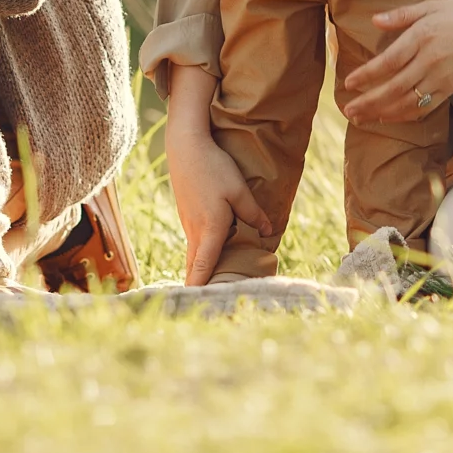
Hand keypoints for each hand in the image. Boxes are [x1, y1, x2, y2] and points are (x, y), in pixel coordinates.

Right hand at [162, 64, 273, 283]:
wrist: (186, 146)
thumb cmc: (213, 166)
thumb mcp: (239, 189)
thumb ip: (253, 213)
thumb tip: (267, 232)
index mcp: (210, 228)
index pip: (203, 266)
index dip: (200, 288)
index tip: (198, 306)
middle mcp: (196, 230)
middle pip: (194, 266)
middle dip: (198, 286)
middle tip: (206, 304)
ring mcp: (188, 222)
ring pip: (194, 253)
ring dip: (199, 270)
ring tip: (209, 287)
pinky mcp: (187, 214)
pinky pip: (194, 240)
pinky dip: (199, 254)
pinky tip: (211, 253)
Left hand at [340, 0, 452, 125]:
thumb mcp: (431, 7)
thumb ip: (401, 15)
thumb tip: (374, 20)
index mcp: (423, 37)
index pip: (390, 61)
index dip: (368, 74)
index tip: (349, 83)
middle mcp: (431, 61)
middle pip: (396, 87)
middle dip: (369, 101)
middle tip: (348, 110)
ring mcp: (441, 78)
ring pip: (408, 102)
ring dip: (382, 112)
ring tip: (360, 118)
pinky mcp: (449, 89)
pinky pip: (424, 107)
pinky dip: (404, 115)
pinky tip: (386, 117)